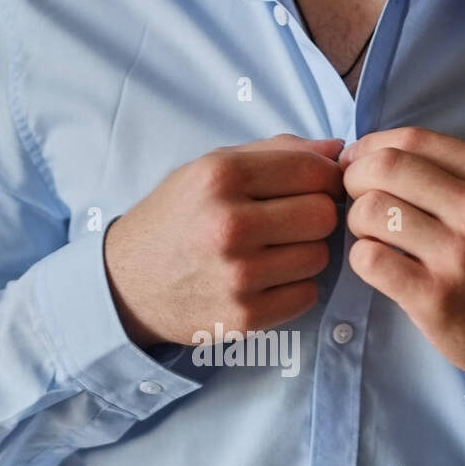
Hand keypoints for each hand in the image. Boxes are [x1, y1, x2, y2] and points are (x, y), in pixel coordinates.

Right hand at [104, 134, 343, 348]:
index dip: (324, 179)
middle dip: (315, 216)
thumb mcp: (211, 168)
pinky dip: (295, 287)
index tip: (313, 189)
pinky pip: (307, 295)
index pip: (314, 172)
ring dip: (305, 253)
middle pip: (323, 216)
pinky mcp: (244, 317)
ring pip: (319, 257)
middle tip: (291, 222)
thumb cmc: (176, 218)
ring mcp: (237, 275)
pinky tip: (267, 279)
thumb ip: (276, 152)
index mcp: (221, 176)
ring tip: (274, 251)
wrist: (127, 283)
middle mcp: (228, 224)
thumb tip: (337, 149)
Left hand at [341, 127, 464, 400]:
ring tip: (372, 236)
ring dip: (357, 222)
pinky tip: (378, 265)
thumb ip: (448, 173)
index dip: (370, 148)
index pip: (412, 140)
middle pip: (386, 168)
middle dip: (354, 179)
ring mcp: (459, 255)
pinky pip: (369, 259)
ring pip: (372, 211)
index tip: (358, 164)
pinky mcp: (435, 297)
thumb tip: (368, 154)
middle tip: (356, 200)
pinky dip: (361, 258)